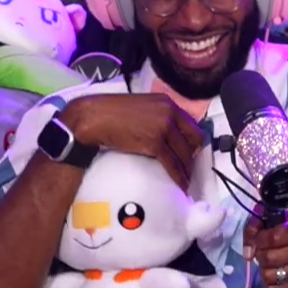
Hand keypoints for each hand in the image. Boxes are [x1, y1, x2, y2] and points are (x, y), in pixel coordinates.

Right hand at [60, 93, 202, 189]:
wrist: (94, 118)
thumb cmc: (110, 112)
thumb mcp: (140, 107)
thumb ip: (155, 116)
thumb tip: (163, 131)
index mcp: (167, 103)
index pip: (191, 124)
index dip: (193, 141)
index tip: (191, 151)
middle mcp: (170, 113)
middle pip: (192, 139)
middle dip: (192, 156)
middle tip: (189, 167)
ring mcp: (164, 128)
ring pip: (184, 154)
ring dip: (186, 169)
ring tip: (185, 180)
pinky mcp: (155, 143)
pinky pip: (172, 164)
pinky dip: (178, 176)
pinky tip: (180, 184)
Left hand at [245, 212, 287, 287]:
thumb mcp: (274, 220)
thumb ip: (255, 227)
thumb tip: (248, 253)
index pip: (274, 237)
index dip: (259, 241)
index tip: (257, 241)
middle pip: (271, 258)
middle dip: (260, 256)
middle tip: (262, 254)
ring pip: (273, 276)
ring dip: (264, 271)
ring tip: (267, 265)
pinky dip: (270, 285)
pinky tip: (272, 277)